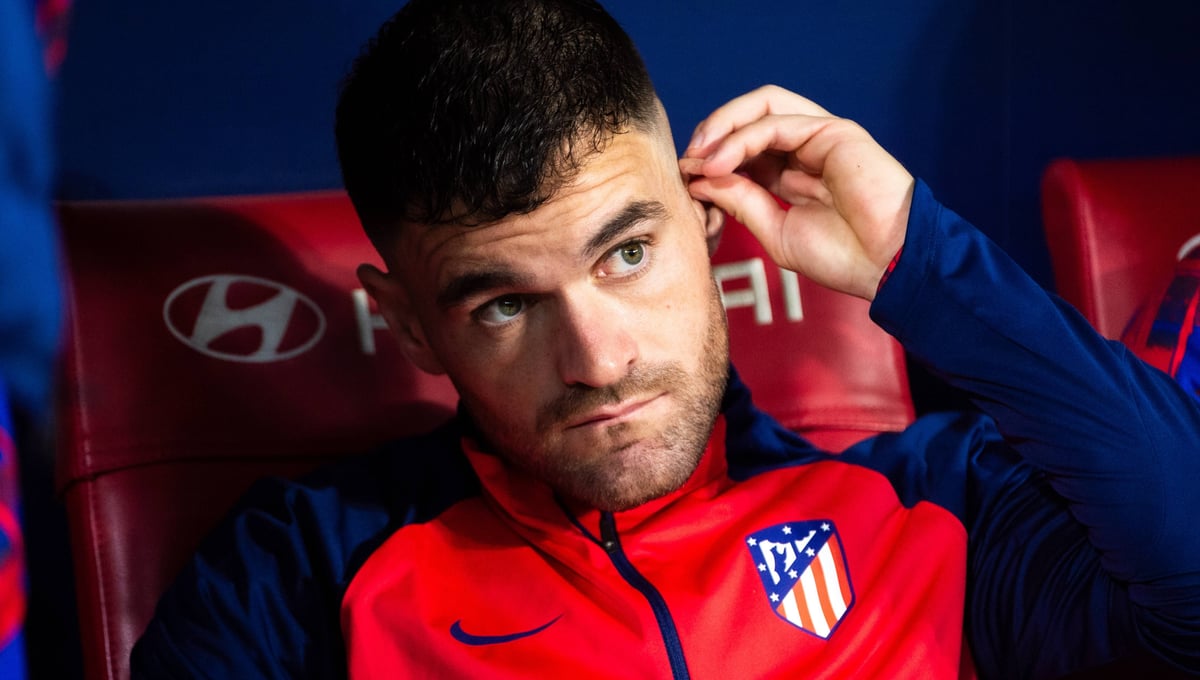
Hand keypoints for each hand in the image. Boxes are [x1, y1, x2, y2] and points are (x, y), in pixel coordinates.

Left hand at [680, 85, 913, 300]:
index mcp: (791, 174)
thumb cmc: (843, 256)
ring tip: (699, 158)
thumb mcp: (775, 230)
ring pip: (760, 108)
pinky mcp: (832, 130)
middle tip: (687, 162)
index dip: (710, 158)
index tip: (685, 180)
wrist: (888, 264)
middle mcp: (804, 149)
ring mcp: (819, 136)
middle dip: (711, 135)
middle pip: (748, 119)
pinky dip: (740, 139)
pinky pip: (774, 122)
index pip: (742, 148)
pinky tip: (721, 162)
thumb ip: (740, 201)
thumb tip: (699, 180)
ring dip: (721, 127)